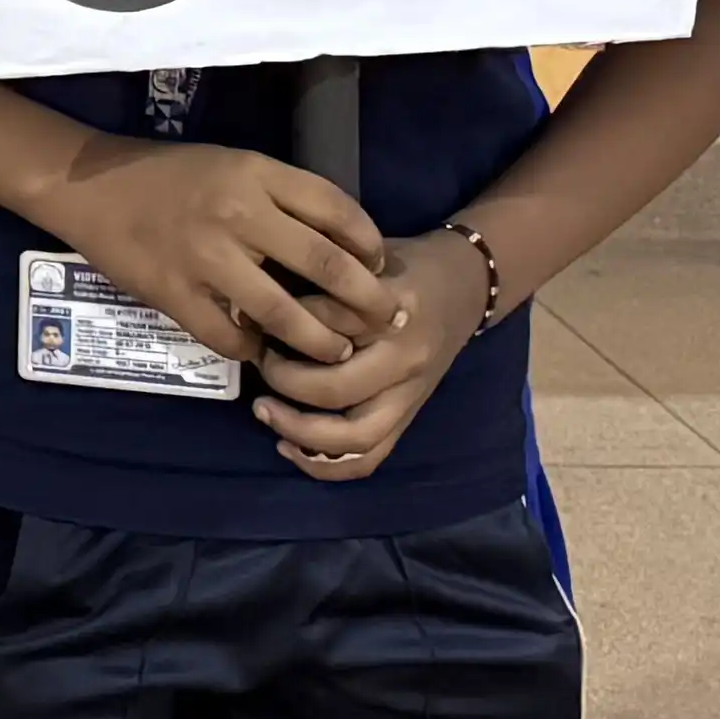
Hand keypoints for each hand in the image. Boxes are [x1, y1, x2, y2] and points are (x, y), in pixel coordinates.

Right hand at [24, 140, 398, 367]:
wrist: (89, 185)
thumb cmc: (168, 173)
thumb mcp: (233, 164)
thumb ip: (281, 197)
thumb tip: (338, 244)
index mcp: (256, 173)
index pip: (336, 209)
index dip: (370, 244)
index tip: (382, 267)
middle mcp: (237, 213)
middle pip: (325, 265)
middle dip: (367, 300)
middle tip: (388, 320)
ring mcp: (205, 257)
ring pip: (283, 312)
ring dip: (320, 340)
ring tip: (338, 353)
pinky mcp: (174, 293)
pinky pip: (228, 335)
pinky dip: (253, 348)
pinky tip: (263, 350)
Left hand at [255, 222, 490, 478]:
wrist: (467, 283)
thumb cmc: (403, 264)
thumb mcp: (362, 255)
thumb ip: (317, 279)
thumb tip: (252, 307)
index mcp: (392, 308)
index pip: (325, 323)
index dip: (281, 320)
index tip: (252, 314)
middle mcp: (406, 357)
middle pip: (336, 389)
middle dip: (285, 381)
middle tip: (259, 362)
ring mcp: (412, 393)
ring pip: (356, 436)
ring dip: (300, 432)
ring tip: (263, 411)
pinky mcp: (410, 416)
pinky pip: (369, 456)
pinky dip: (325, 464)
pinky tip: (287, 447)